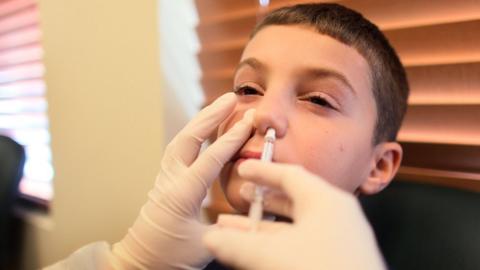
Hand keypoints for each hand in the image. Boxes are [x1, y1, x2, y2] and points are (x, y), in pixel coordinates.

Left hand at [111, 93, 254, 268]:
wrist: (139, 261)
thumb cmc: (169, 256)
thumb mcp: (205, 245)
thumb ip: (230, 226)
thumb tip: (255, 212)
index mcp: (181, 195)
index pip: (210, 159)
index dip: (231, 138)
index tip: (248, 120)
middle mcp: (170, 180)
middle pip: (189, 139)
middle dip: (210, 115)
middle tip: (230, 97)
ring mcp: (164, 178)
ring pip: (181, 139)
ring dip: (201, 120)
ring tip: (220, 105)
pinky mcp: (165, 180)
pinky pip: (179, 149)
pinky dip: (194, 133)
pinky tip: (205, 128)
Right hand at [203, 160, 385, 269]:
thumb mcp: (272, 256)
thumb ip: (237, 245)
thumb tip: (209, 239)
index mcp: (325, 201)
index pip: (289, 174)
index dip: (262, 171)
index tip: (242, 169)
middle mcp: (335, 215)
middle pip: (291, 199)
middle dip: (259, 202)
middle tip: (238, 200)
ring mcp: (338, 238)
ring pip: (293, 226)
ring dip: (262, 228)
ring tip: (233, 231)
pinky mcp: (337, 259)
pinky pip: (301, 243)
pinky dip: (276, 245)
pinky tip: (254, 253)